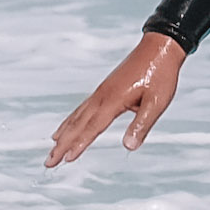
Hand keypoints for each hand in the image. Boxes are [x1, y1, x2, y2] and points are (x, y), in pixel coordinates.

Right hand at [46, 31, 188, 165]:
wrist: (159, 47)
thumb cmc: (161, 74)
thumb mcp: (157, 102)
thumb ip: (141, 125)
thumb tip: (129, 147)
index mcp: (113, 100)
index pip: (92, 128)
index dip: (79, 145)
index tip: (65, 160)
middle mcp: (101, 96)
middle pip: (78, 125)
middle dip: (62, 144)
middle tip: (49, 162)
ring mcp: (101, 91)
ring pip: (77, 116)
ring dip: (64, 133)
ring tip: (52, 145)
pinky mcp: (105, 88)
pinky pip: (83, 108)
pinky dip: (72, 119)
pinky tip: (69, 125)